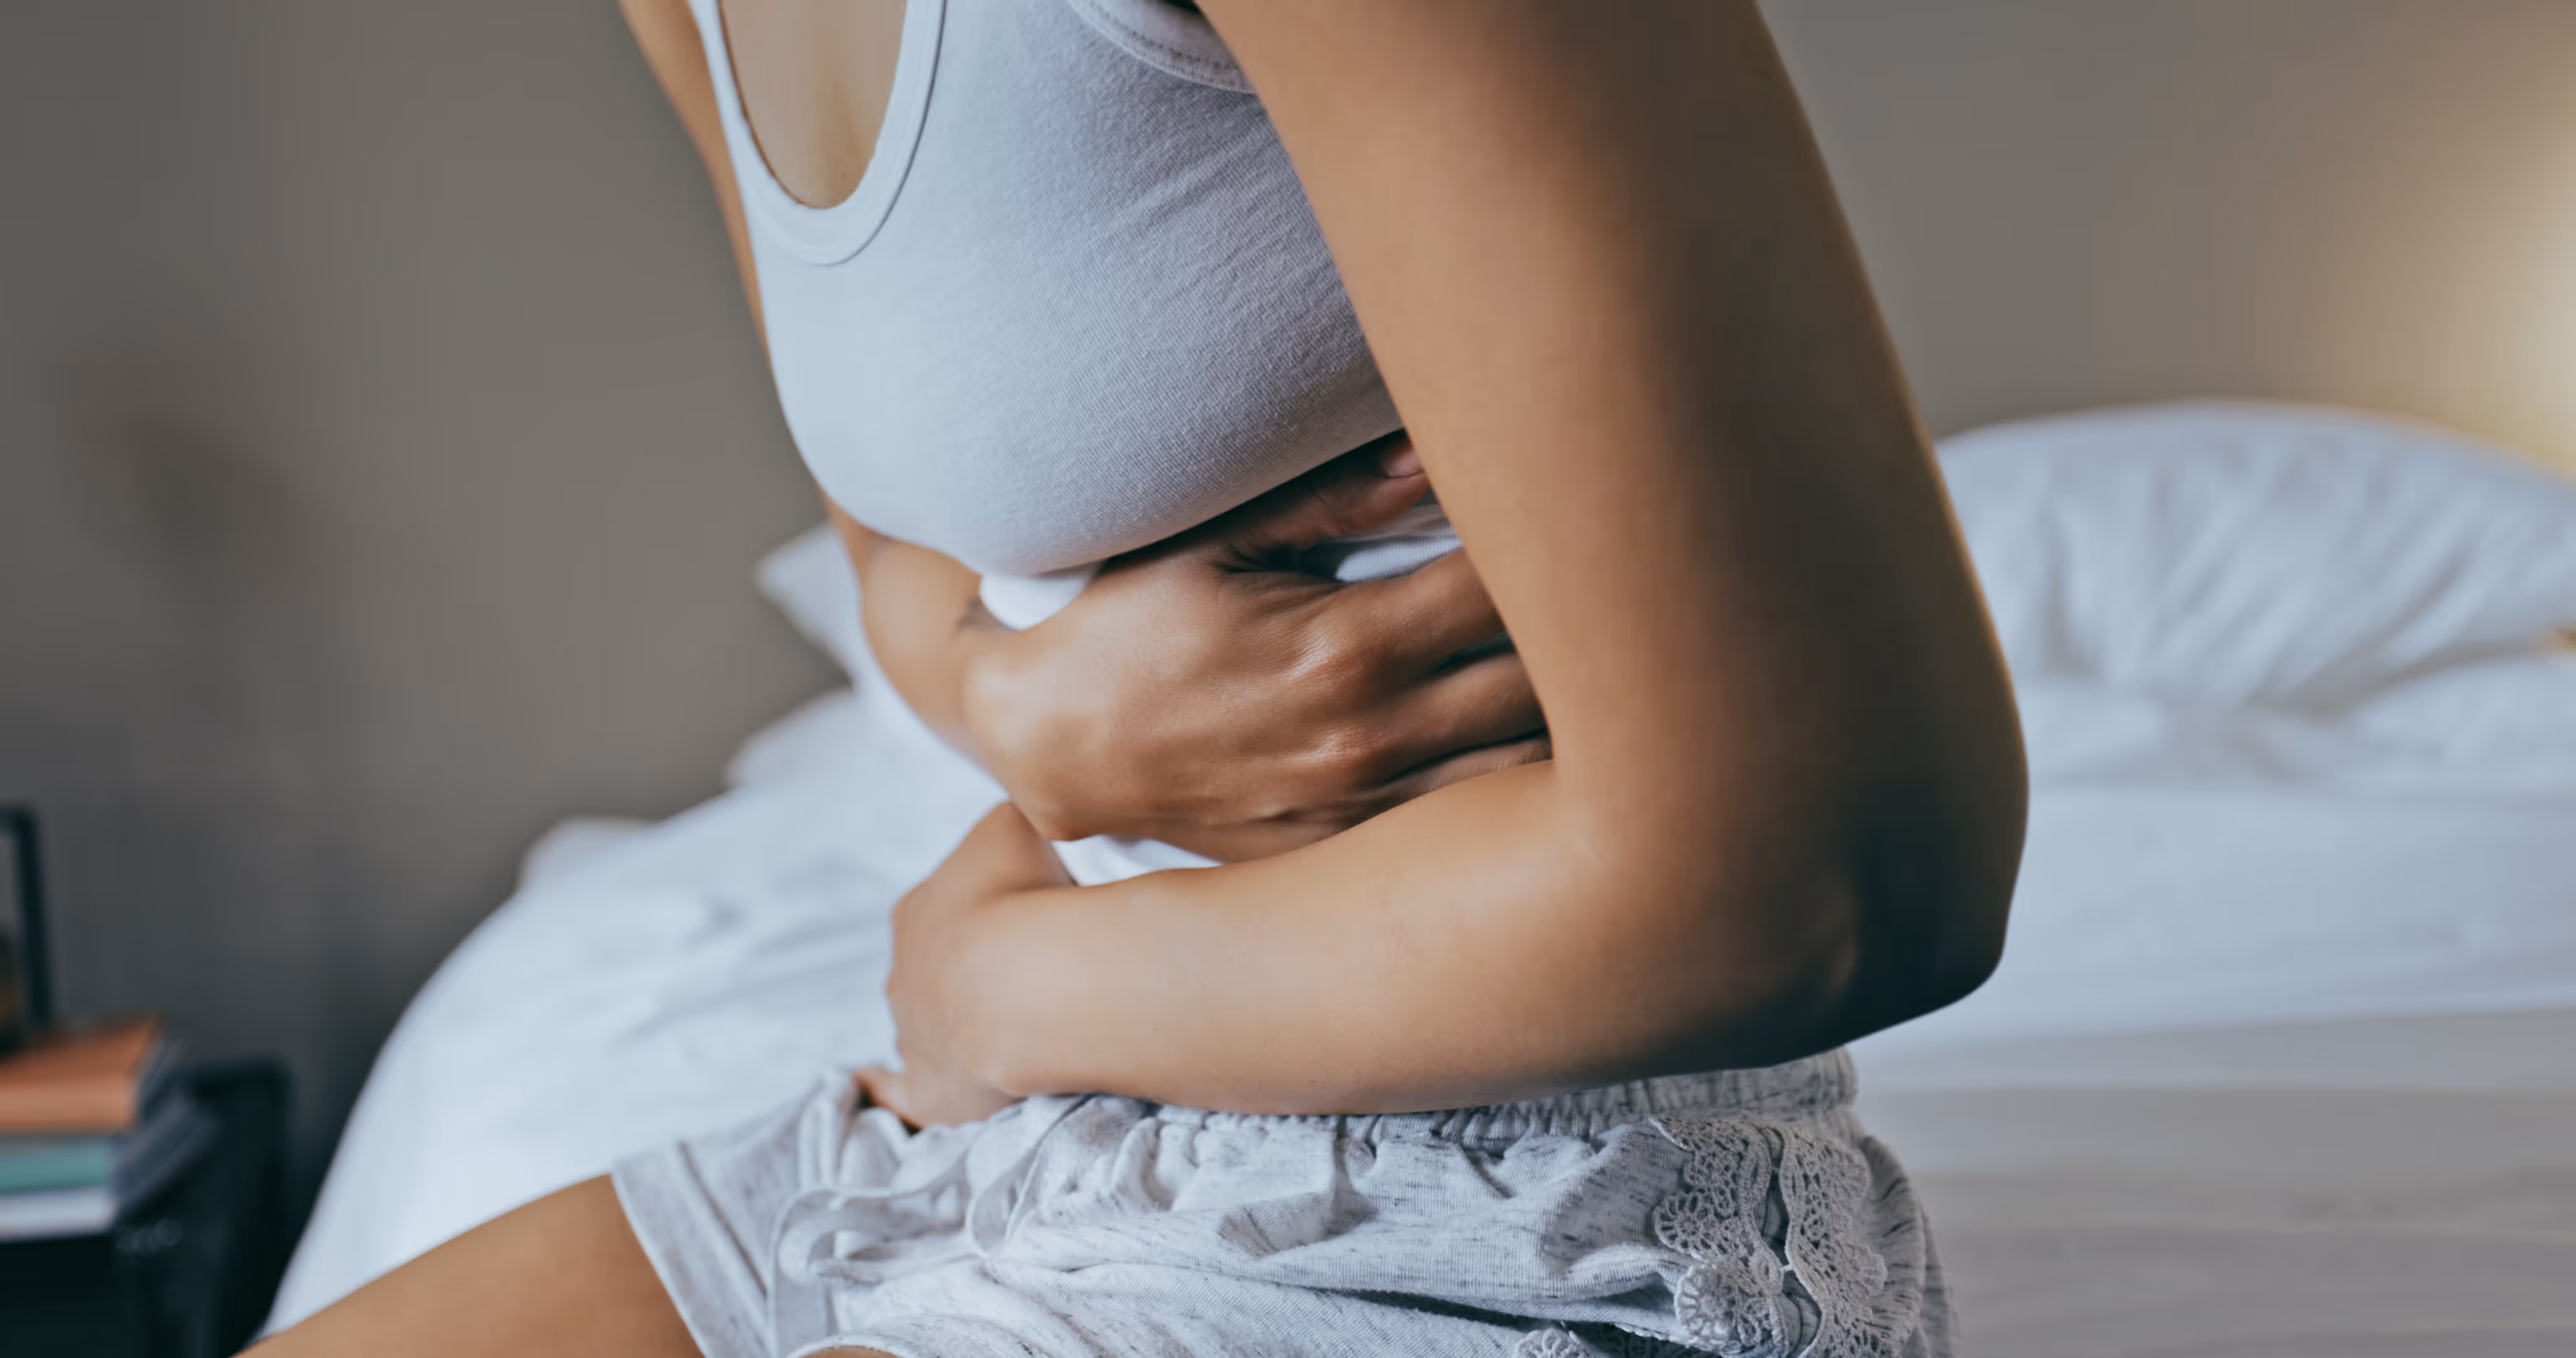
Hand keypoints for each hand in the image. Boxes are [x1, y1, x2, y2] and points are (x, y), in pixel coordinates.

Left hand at [864, 803, 1071, 1127]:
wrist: (1029, 978)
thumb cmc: (1022, 893)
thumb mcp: (1016, 825)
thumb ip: (1007, 830)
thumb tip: (1018, 836)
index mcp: (918, 909)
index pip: (946, 908)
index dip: (986, 913)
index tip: (1026, 917)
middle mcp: (903, 971)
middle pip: (935, 969)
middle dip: (972, 971)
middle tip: (1031, 975)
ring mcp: (911, 1032)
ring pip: (924, 1025)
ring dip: (956, 1024)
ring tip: (1010, 1027)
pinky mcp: (929, 1090)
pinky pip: (900, 1093)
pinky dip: (887, 1089)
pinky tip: (876, 1087)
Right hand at [962, 434, 1548, 860]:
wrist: (1048, 748)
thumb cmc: (1127, 627)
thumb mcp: (1209, 542)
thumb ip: (1333, 500)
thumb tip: (1437, 451)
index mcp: (1346, 646)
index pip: (1508, 591)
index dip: (1559, 546)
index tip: (1579, 511)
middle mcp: (1371, 737)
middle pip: (1546, 682)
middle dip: (1588, 627)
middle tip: (1608, 576)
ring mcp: (1367, 807)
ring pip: (1531, 767)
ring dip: (1574, 714)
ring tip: (1590, 658)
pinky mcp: (1352, 850)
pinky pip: (1475, 819)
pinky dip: (1520, 778)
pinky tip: (1532, 733)